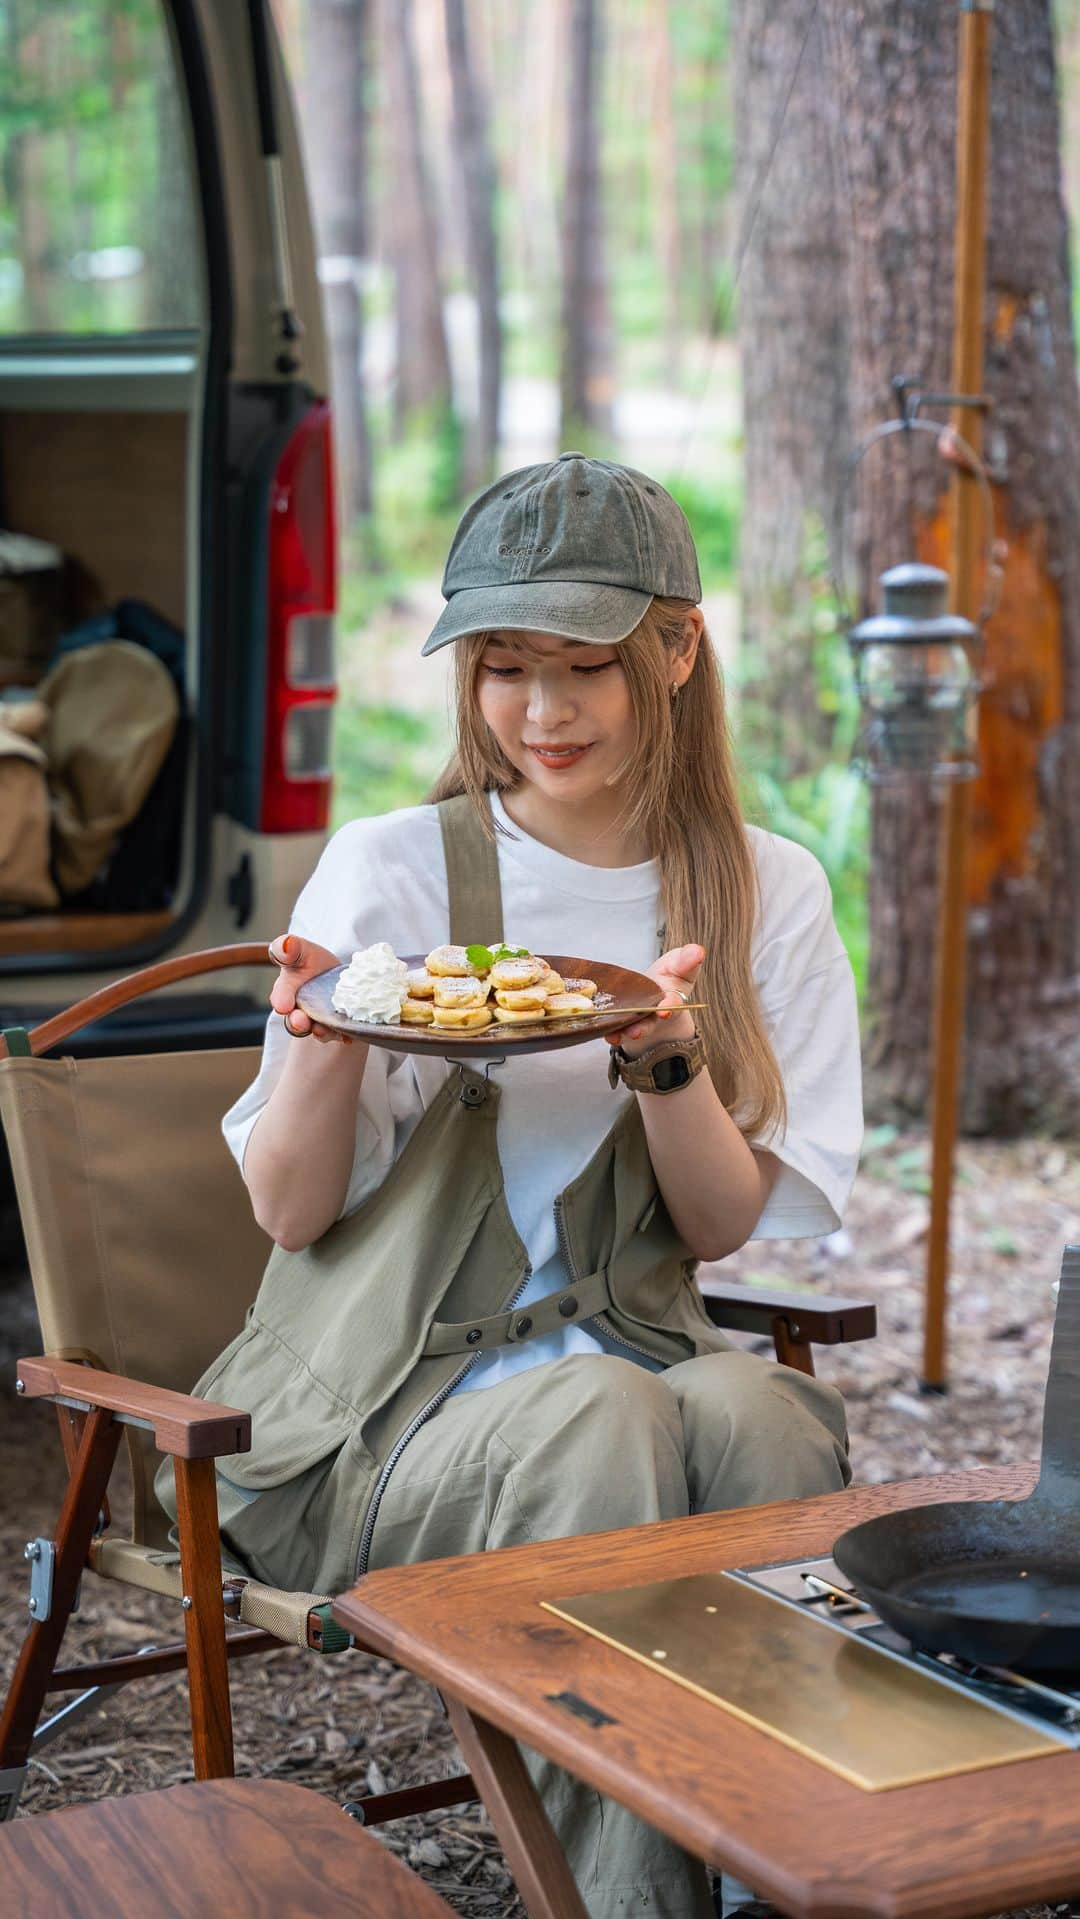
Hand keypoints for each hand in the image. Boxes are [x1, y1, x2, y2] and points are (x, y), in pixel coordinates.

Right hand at [268, 933, 350, 1043]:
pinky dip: (345, 1035)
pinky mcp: (340, 1028)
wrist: (334, 973)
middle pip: (296, 1023)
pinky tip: (349, 1034)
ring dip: (321, 1032)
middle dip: (297, 1023)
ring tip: (323, 1029)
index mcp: (285, 994)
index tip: (283, 1005)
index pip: (280, 999)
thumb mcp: (300, 949)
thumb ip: (288, 948)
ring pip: (319, 1032)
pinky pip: (342, 1034)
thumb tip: (284, 945)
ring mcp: (320, 1022)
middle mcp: (300, 1013)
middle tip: (300, 1021)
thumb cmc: (309, 961)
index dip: (281, 1001)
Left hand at [607, 943, 702, 1059]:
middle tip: (636, 1032)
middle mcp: (654, 1015)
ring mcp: (637, 1022)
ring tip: (616, 1036)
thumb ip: (687, 960)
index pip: (672, 1005)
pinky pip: (615, 1031)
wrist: (653, 994)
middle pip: (649, 1024)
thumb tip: (698, 951)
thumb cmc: (669, 978)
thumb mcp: (679, 965)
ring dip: (623, 1034)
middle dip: (643, 1028)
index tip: (665, 1011)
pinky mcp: (621, 1024)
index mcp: (671, 1001)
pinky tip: (605, 1033)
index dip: (669, 1007)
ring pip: (630, 1030)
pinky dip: (610, 1033)